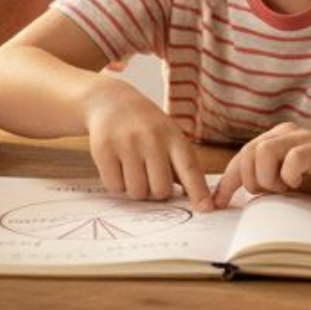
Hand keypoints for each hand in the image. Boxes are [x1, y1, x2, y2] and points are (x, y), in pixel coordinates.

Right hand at [82, 77, 212, 210]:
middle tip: (150, 175)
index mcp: (172, 135)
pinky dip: (117, 184)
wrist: (110, 101)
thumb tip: (200, 201)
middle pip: (160, 190)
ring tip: (133, 168)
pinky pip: (115, 187)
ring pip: (137, 192)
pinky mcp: (104, 149)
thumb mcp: (169, 136)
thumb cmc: (146, 126)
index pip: (188, 167)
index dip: (198, 190)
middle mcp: (150, 137)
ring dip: (135, 188)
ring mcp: (126, 142)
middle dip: (156, 191)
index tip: (206, 208)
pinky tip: (117, 165)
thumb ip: (182, 166)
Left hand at [214, 122, 310, 207]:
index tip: (216, 204)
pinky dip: (290, 177)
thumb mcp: (292, 180)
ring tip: (286, 190)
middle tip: (272, 194)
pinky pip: (292, 159)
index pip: (241, 157)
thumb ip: (270, 181)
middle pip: (247, 154)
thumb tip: (238, 198)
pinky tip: (300, 184)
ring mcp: (301, 138)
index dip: (227, 182)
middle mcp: (285, 133)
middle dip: (251, 181)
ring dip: (268, 179)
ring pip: (263, 153)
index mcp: (275, 138)